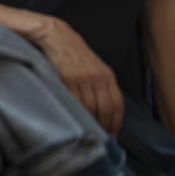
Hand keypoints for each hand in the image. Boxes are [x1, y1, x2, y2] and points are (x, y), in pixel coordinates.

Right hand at [38, 18, 123, 133]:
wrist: (56, 36)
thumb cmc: (73, 54)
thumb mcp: (93, 68)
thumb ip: (99, 86)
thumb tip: (103, 111)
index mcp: (108, 75)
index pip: (117, 104)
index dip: (116, 122)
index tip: (112, 134)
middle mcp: (98, 77)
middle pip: (105, 108)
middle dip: (103, 126)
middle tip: (99, 138)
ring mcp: (83, 77)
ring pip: (90, 107)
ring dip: (89, 122)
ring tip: (86, 132)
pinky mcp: (68, 77)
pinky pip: (74, 100)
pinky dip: (75, 112)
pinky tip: (73, 118)